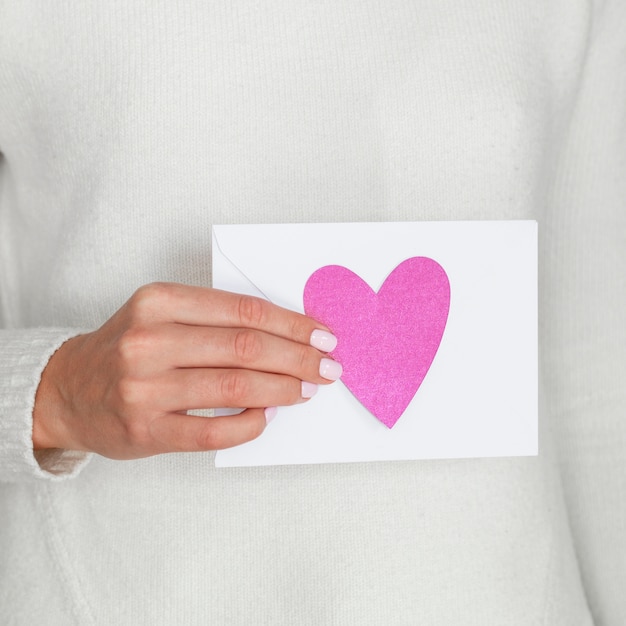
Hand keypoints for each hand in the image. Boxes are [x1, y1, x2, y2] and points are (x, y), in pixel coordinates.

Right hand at [32, 282, 339, 458]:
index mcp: (158, 301)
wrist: (67, 391)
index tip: (323, 335)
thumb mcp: (161, 314)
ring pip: (235, 386)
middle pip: (246, 347)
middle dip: (299, 358)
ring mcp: (144, 388)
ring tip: (308, 390)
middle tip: (328, 367)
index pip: (243, 310)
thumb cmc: (128, 348)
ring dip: (284, 389)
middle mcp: (148, 340)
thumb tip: (288, 335)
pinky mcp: (145, 430)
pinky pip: (214, 431)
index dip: (292, 324)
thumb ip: (216, 319)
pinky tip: (268, 416)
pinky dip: (250, 424)